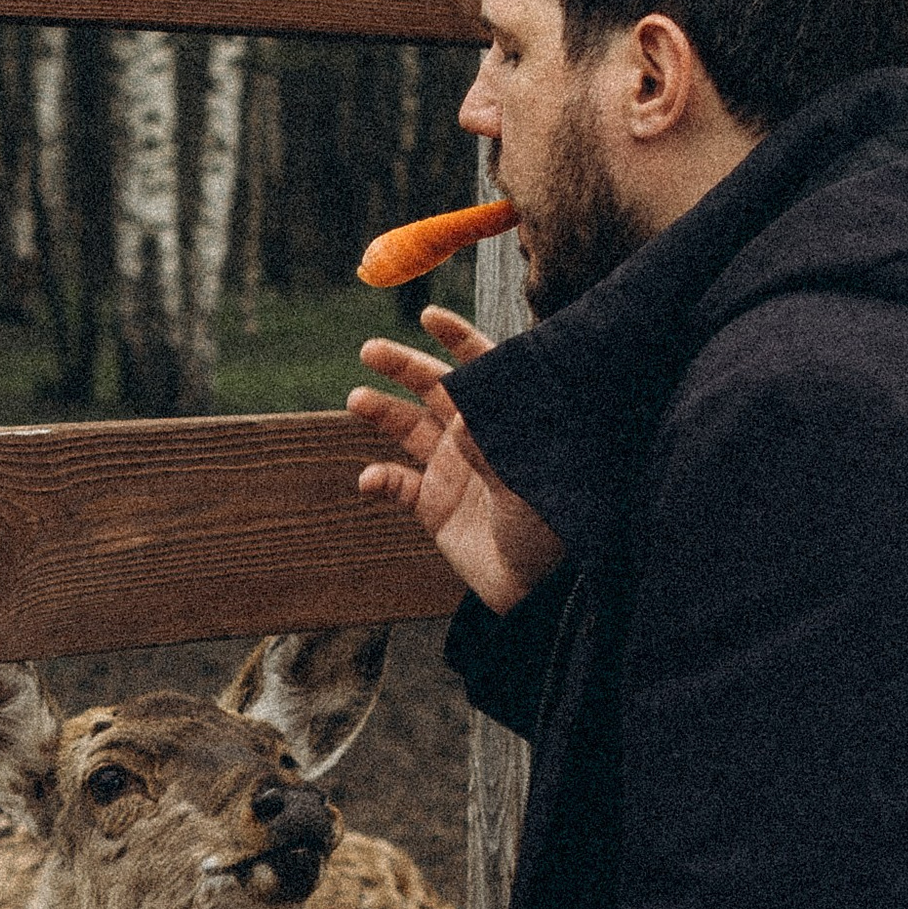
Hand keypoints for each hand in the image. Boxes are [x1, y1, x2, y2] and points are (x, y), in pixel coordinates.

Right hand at [347, 306, 563, 613]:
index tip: (429, 315)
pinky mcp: (434, 507)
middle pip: (435, 389)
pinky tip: (369, 480)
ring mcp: (453, 471)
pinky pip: (398, 485)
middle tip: (370, 349)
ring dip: (382, 412)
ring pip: (409, 429)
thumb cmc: (550, 533)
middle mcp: (477, 439)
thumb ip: (492, 448)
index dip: (459, 338)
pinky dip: (379, 479)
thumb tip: (462, 413)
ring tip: (357, 400)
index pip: (483, 369)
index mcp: (505, 423)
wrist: (537, 593)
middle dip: (403, 365)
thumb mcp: (527, 486)